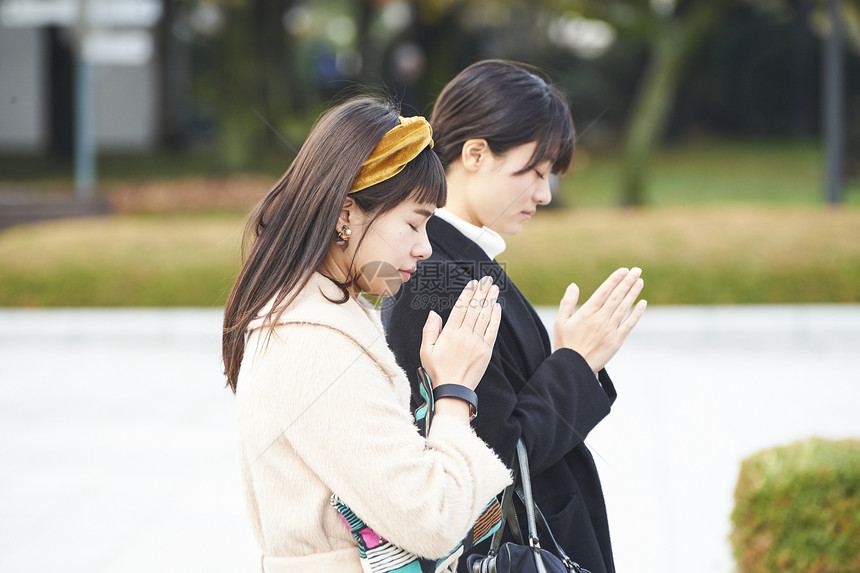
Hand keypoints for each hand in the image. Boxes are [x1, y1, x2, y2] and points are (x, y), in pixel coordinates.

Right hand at [419, 276, 501, 391]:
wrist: (453, 391)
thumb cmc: (437, 371)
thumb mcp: (426, 350)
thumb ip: (430, 330)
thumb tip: (434, 313)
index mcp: (450, 333)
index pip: (461, 308)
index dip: (468, 294)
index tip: (473, 283)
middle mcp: (465, 335)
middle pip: (475, 308)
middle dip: (481, 292)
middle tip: (487, 279)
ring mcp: (477, 342)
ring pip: (485, 316)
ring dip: (490, 300)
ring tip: (494, 288)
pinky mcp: (486, 351)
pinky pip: (492, 330)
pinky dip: (495, 318)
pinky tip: (497, 307)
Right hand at [554, 267, 646, 372]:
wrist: (573, 368)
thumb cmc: (565, 345)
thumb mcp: (560, 322)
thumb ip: (567, 303)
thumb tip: (573, 285)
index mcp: (586, 313)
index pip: (604, 292)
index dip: (614, 280)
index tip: (624, 271)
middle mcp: (600, 319)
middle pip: (616, 297)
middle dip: (627, 282)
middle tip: (636, 271)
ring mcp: (610, 330)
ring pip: (624, 307)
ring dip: (633, 293)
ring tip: (640, 281)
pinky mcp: (616, 341)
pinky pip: (629, 324)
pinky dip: (636, 313)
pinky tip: (642, 303)